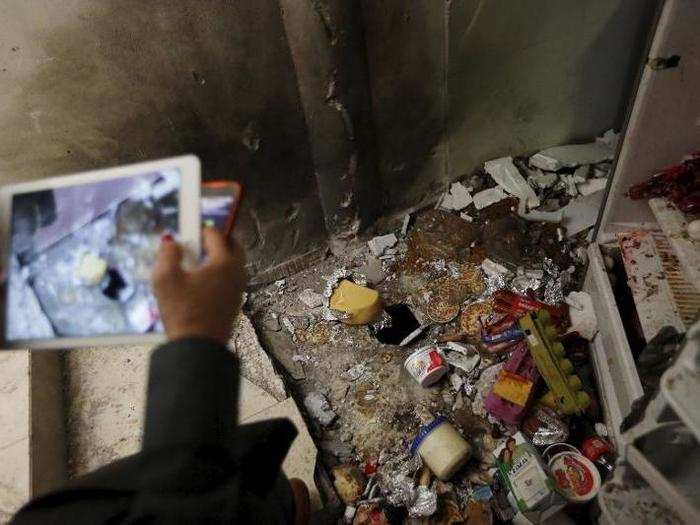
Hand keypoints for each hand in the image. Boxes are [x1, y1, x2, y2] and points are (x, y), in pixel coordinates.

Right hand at [152, 227, 247, 344]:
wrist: (197, 346)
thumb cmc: (182, 311)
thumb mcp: (165, 278)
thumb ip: (167, 254)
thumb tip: (171, 241)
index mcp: (224, 263)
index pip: (217, 235)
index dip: (202, 230)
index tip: (190, 231)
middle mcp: (237, 273)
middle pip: (234, 246)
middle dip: (219, 240)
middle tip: (200, 242)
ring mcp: (239, 288)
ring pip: (235, 263)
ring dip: (221, 257)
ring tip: (200, 261)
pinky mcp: (236, 302)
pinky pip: (232, 279)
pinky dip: (222, 273)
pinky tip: (203, 281)